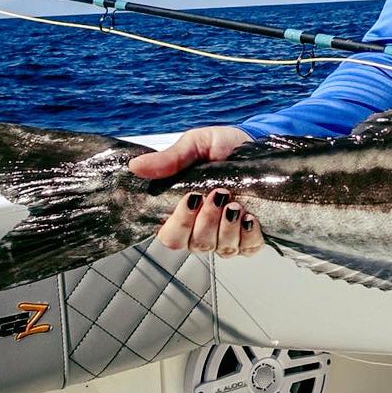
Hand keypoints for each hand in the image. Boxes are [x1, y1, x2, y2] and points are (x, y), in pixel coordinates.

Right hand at [127, 125, 265, 256]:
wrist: (256, 143)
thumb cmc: (222, 146)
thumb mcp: (195, 145)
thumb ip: (169, 159)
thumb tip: (135, 166)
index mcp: (182, 212)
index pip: (170, 236)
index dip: (179, 223)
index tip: (193, 197)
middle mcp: (202, 229)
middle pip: (194, 245)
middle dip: (206, 221)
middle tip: (219, 194)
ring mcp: (227, 235)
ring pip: (220, 249)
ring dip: (227, 227)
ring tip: (236, 203)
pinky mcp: (251, 236)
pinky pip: (247, 249)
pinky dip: (248, 235)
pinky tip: (249, 217)